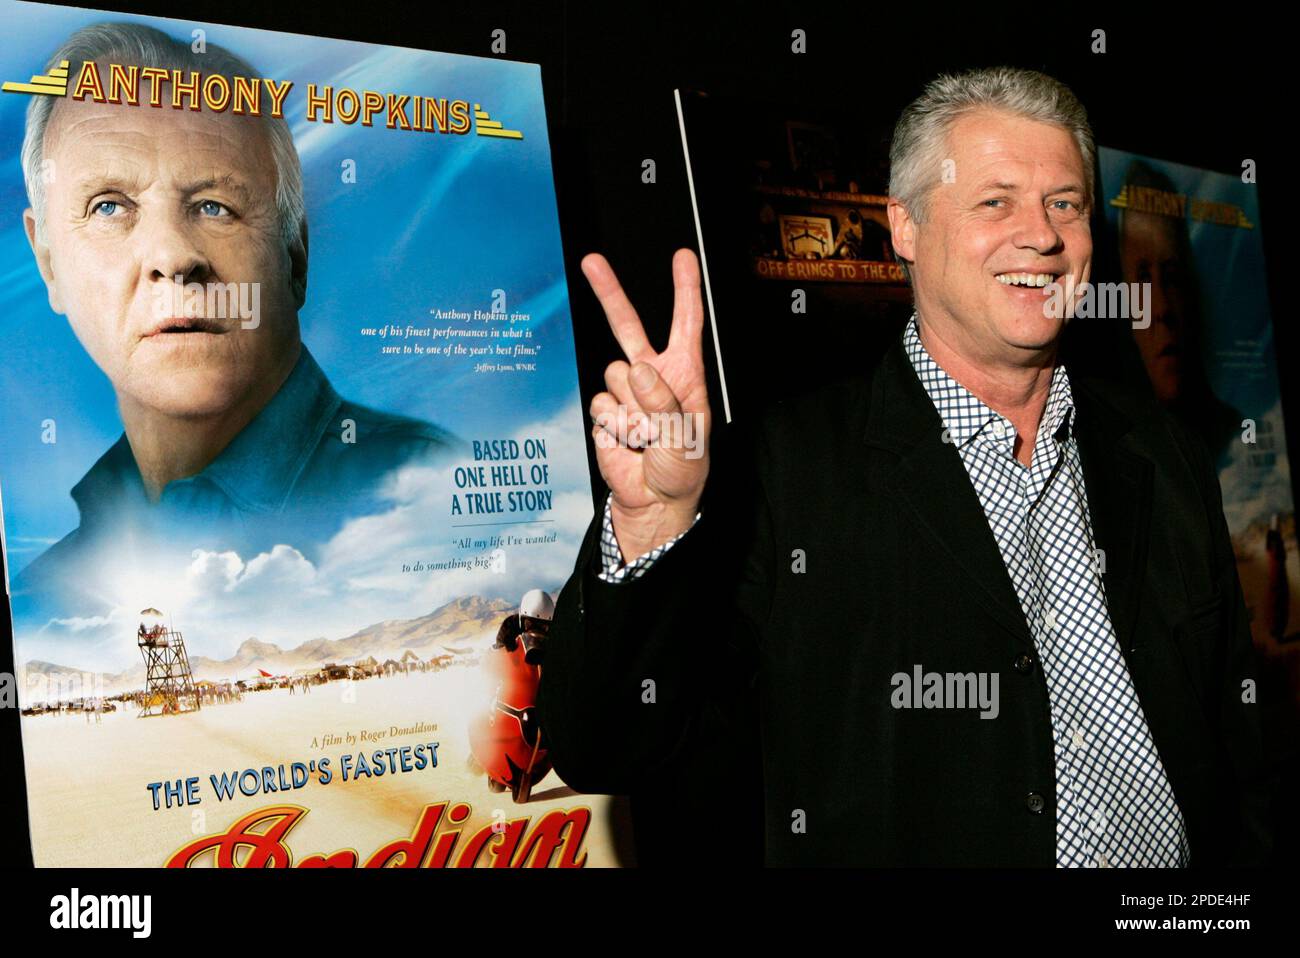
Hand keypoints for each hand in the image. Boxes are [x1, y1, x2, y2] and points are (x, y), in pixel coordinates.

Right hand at [582, 248, 710, 561]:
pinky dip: (616, 428)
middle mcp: (653, 376)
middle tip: (591, 261)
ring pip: (614, 376)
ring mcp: (626, 393)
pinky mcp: (604, 413)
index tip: (683, 257)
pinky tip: (628, 443)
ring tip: (647, 436)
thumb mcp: (687, 436)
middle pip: (627, 326)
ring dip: (631, 409)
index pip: (686, 324)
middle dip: (609, 292)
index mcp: (683, 374)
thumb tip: (639, 370)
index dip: (684, 290)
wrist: (653, 501)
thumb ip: (665, 403)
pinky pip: (601, 406)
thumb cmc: (682, 469)